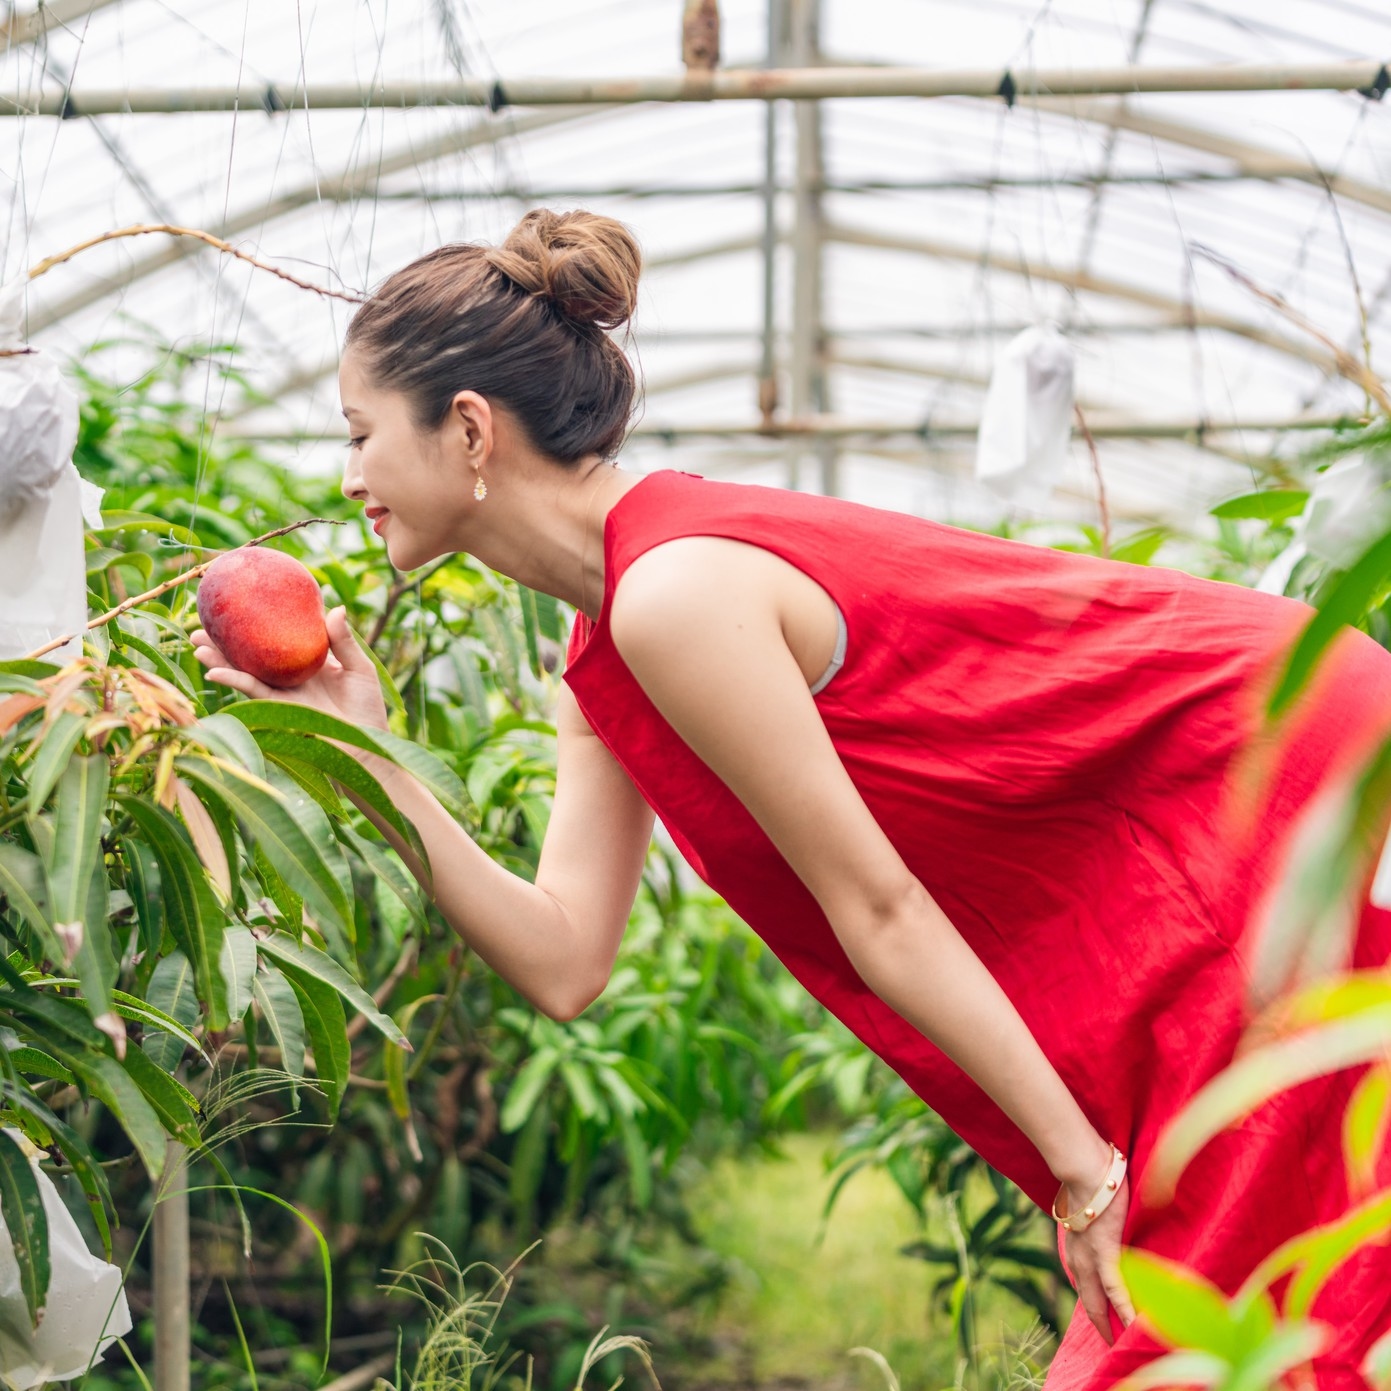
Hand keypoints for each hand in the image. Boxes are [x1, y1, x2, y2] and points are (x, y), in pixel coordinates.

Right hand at [192, 605, 389, 733]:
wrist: (366, 746)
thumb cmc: (368, 708)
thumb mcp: (360, 669)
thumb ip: (345, 642)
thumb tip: (335, 607)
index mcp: (309, 660)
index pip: (281, 635)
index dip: (263, 620)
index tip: (243, 601)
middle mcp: (291, 674)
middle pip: (254, 653)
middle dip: (228, 640)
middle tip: (203, 623)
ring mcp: (283, 690)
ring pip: (245, 671)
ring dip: (220, 659)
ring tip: (197, 643)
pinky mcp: (280, 707)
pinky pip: (253, 691)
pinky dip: (234, 682)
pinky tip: (215, 673)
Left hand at [1062, 1171, 1135, 1344]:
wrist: (1086, 1166)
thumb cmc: (1092, 1182)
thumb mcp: (1091, 1211)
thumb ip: (1098, 1226)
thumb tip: (1108, 1227)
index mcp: (1075, 1249)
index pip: (1085, 1287)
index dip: (1095, 1308)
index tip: (1104, 1326)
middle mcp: (1078, 1258)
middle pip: (1090, 1301)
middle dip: (1102, 1325)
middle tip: (1114, 1346)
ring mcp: (1090, 1258)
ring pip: (1102, 1300)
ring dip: (1116, 1323)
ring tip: (1130, 1344)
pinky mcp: (1105, 1252)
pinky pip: (1116, 1288)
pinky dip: (1127, 1308)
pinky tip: (1137, 1325)